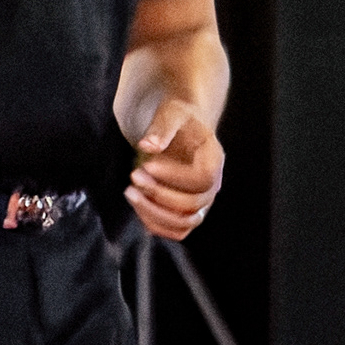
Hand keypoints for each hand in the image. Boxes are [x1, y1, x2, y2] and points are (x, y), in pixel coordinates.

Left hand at [126, 99, 223, 240]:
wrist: (181, 130)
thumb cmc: (177, 120)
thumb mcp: (171, 113)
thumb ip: (162, 127)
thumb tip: (148, 146)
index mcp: (214, 159)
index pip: (204, 178)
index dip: (175, 177)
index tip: (146, 165)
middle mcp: (212, 184)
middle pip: (194, 204)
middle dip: (159, 194)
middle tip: (133, 176)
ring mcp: (201, 201)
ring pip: (186, 223)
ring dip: (155, 213)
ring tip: (130, 192)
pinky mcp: (186, 212)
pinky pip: (177, 230)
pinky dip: (156, 224)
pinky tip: (137, 204)